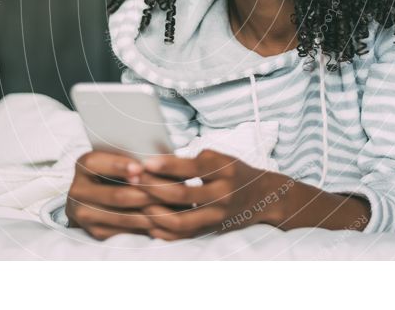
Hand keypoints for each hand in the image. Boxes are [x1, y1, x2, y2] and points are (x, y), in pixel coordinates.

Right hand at [65, 150, 162, 239]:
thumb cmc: (114, 172)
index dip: (119, 166)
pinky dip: (143, 226)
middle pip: (115, 195)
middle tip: (168, 192)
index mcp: (83, 165)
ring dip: (149, 214)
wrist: (93, 198)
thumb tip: (157, 162)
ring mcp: (84, 214)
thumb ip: (131, 159)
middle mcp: (78, 190)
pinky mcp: (95, 231)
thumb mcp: (116, 159)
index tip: (141, 168)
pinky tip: (159, 221)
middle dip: (145, 194)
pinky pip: (123, 231)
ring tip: (170, 208)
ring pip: (122, 217)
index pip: (96, 163)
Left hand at [132, 149, 276, 240]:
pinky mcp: (211, 231)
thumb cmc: (234, 172)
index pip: (194, 167)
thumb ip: (194, 160)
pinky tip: (147, 221)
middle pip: (182, 195)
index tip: (146, 161)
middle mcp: (222, 195)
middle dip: (153, 187)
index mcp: (225, 170)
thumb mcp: (221, 158)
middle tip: (133, 179)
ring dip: (154, 212)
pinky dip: (163, 230)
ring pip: (180, 221)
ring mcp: (217, 216)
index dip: (168, 165)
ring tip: (136, 201)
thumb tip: (159, 162)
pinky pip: (182, 235)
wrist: (262, 198)